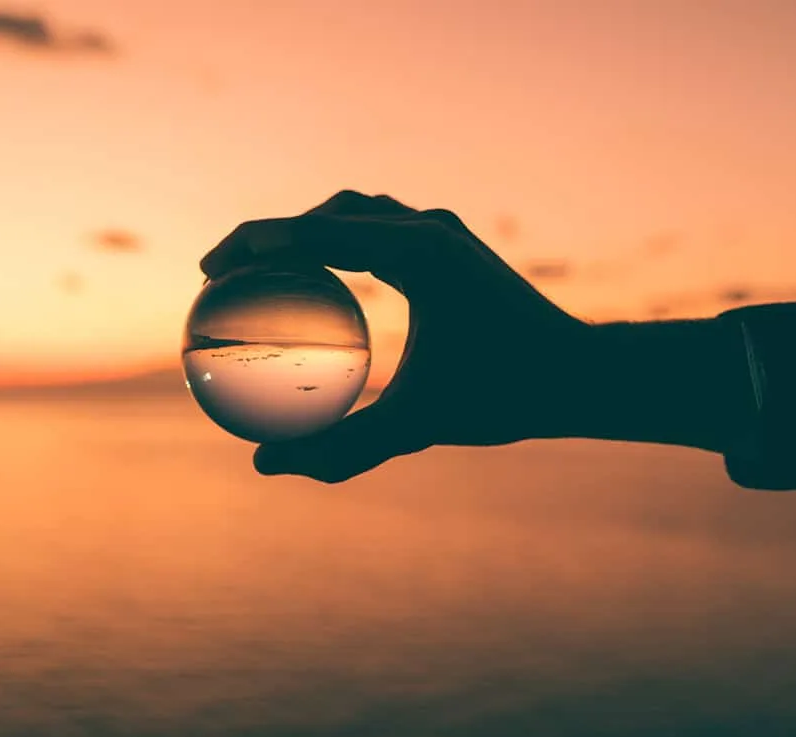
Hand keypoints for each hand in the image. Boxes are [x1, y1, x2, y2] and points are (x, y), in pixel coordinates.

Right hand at [200, 190, 592, 481]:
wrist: (583, 374)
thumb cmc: (506, 397)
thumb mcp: (416, 427)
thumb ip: (339, 449)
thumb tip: (264, 466)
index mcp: (414, 251)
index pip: (314, 231)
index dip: (253, 242)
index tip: (212, 267)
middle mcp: (428, 228)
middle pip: (328, 212)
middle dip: (272, 233)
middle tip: (227, 268)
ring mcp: (444, 232)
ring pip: (357, 213)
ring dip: (307, 232)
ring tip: (268, 269)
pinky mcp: (454, 246)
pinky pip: (382, 232)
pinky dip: (342, 246)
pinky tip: (327, 286)